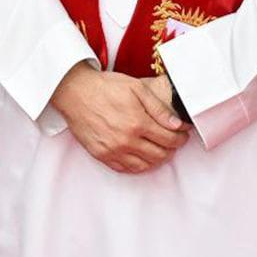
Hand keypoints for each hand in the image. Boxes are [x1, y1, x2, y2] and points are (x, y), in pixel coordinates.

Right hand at [50, 63, 188, 173]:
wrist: (75, 92)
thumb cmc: (105, 87)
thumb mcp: (136, 88)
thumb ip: (159, 108)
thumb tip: (178, 125)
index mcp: (138, 122)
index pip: (170, 139)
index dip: (181, 138)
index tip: (182, 135)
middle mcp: (126, 139)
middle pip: (160, 154)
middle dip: (172, 149)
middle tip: (173, 142)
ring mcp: (113, 149)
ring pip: (145, 165)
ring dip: (157, 159)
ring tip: (159, 149)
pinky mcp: (101, 155)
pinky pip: (126, 168)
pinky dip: (138, 166)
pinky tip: (141, 157)